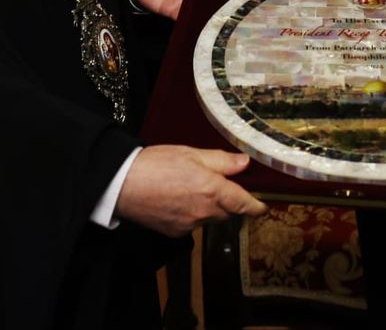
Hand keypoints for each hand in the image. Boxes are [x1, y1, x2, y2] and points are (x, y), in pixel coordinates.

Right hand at [115, 145, 266, 236]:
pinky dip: (192, 214)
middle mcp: (204, 211)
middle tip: (215, 184)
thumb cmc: (155, 164)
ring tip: (189, 188)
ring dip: (208, 207)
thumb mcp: (191, 153)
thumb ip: (221, 161)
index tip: (262, 207)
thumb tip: (244, 163)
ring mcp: (189, 225)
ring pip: (210, 218)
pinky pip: (193, 224)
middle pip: (227, 211)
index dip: (255, 206)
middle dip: (228, 201)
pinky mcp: (175, 232)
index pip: (243, 203)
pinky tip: (177, 200)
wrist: (122, 185)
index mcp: (211, 189)